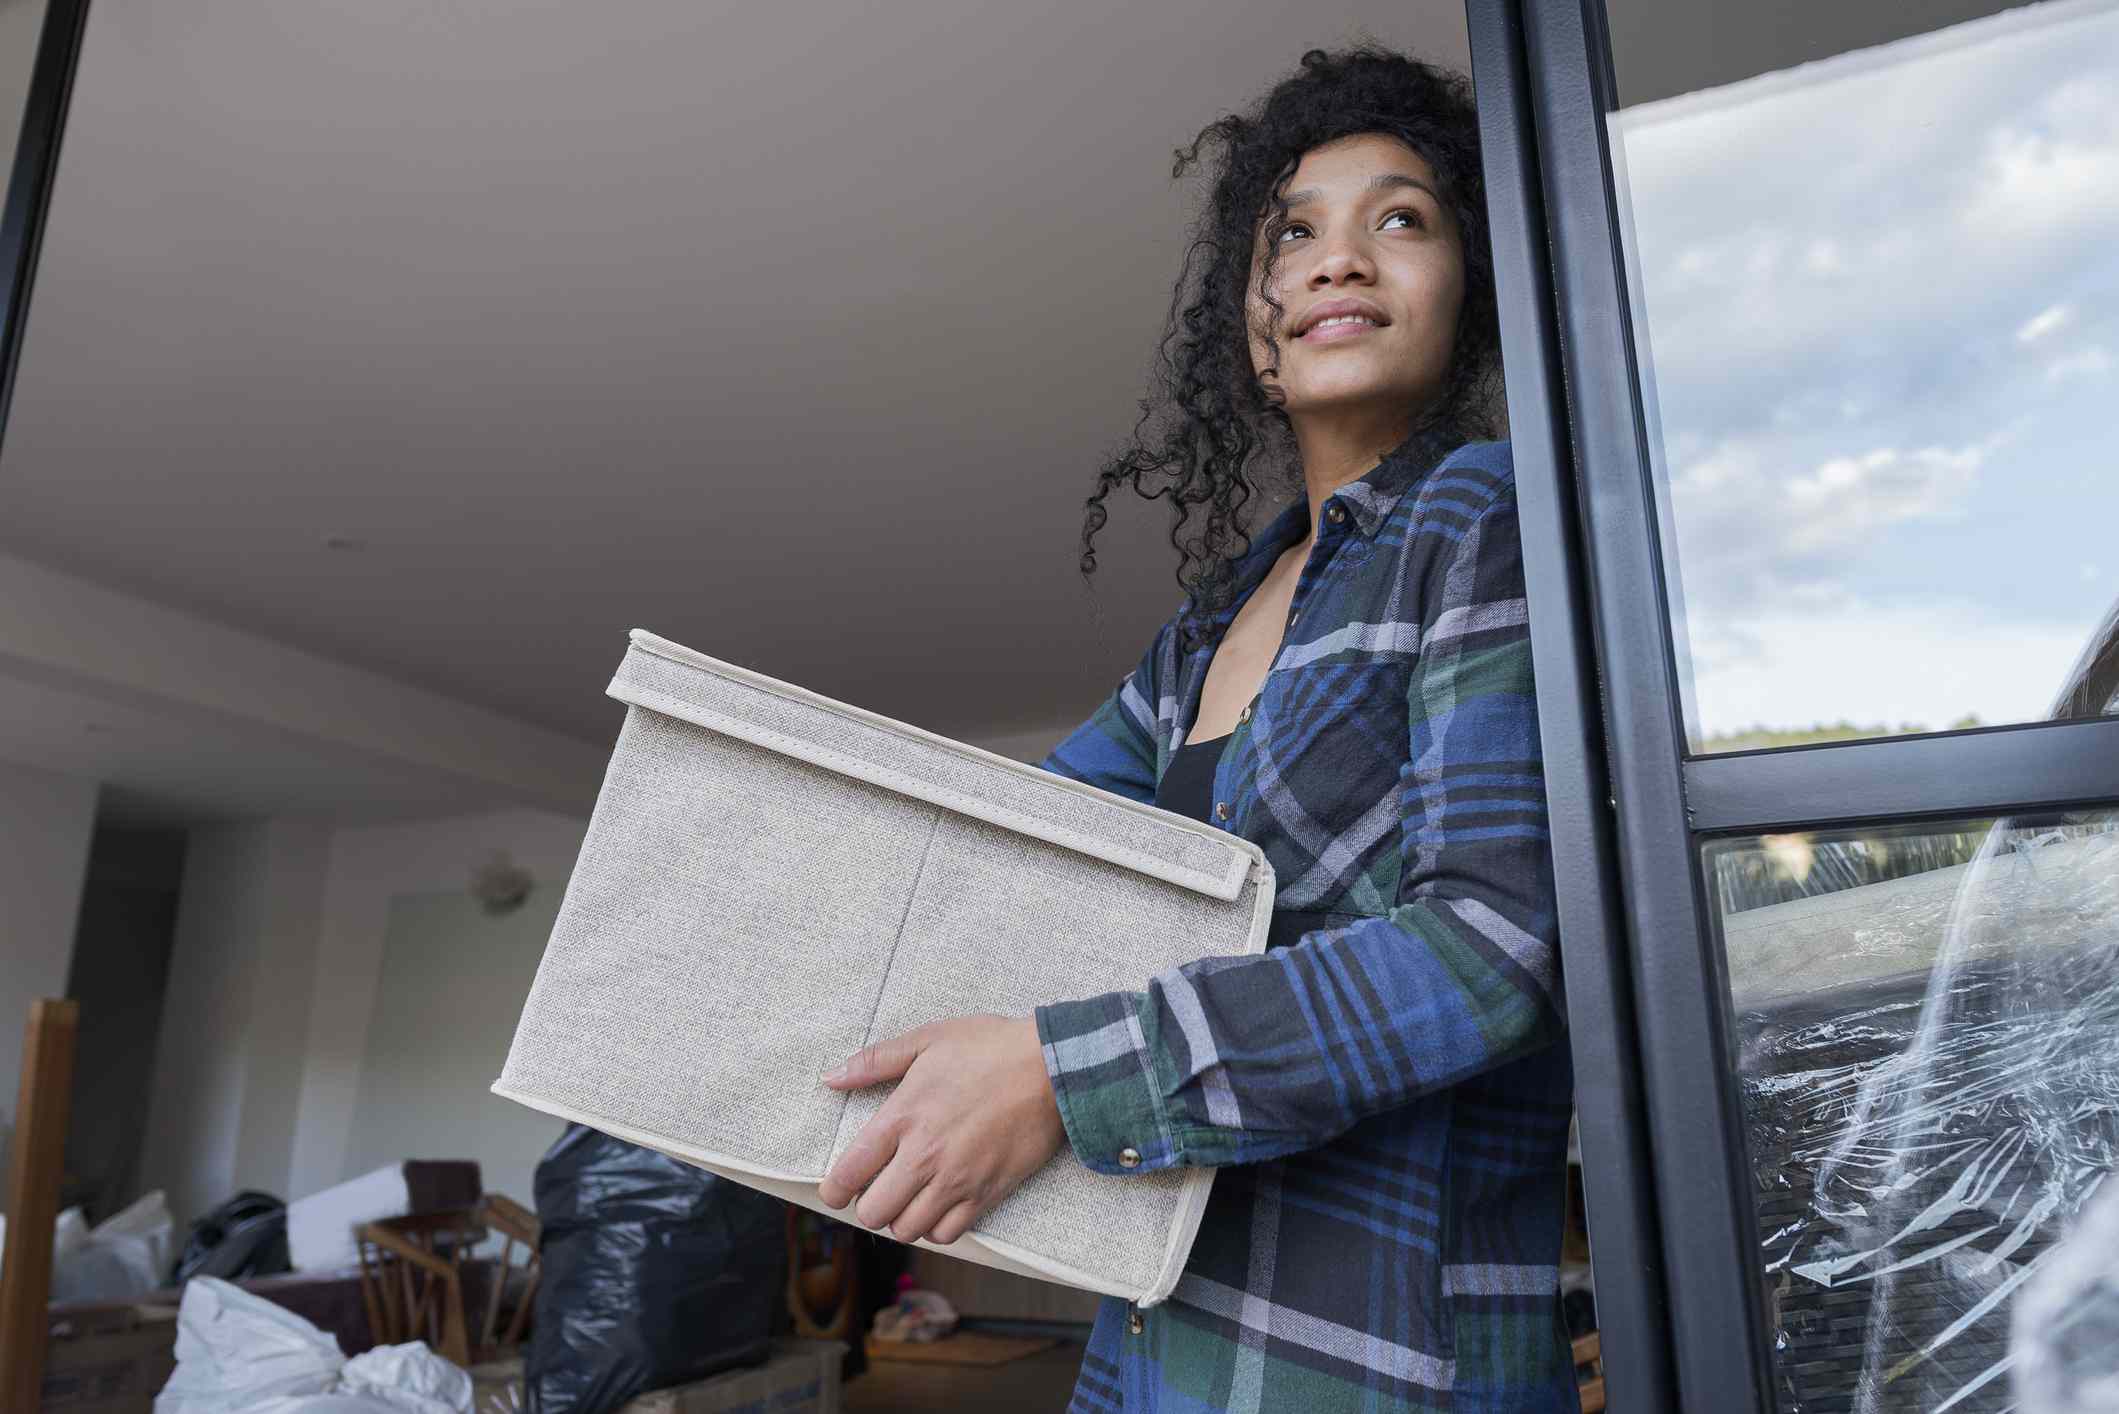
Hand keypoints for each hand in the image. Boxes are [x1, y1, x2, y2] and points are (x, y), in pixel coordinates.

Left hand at [815, 1014, 1064, 1245]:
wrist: (1052, 1069)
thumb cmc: (990, 1048)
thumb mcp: (928, 1039)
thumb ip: (875, 1061)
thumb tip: (832, 1078)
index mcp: (903, 1116)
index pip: (850, 1171)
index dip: (833, 1190)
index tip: (835, 1191)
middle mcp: (924, 1156)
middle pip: (873, 1213)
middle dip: (868, 1206)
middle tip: (878, 1189)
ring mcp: (957, 1179)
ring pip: (908, 1229)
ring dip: (901, 1218)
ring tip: (909, 1198)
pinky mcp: (987, 1193)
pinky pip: (948, 1234)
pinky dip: (936, 1227)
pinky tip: (938, 1205)